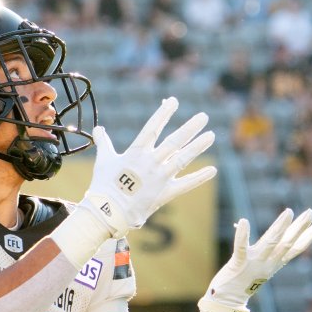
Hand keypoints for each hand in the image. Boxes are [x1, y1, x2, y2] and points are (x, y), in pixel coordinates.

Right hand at [84, 97, 215, 238]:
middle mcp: (151, 162)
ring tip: (211, 135)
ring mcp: (160, 177)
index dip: (163, 113)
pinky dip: (199, 177)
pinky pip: (186, 184)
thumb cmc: (104, 185)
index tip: (173, 100)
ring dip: (198, 146)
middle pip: (174, 141)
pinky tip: (213, 170)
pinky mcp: (165, 193)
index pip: (152, 128)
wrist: (108, 211)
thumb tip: (98, 129)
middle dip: (190, 128)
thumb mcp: (103, 160)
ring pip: (183, 159)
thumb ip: (104, 143)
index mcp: (136, 152)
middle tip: (203, 116)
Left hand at [198, 208, 311, 311]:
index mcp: (274, 264)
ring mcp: (254, 264)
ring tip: (288, 211)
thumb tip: (273, 239)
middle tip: (311, 211)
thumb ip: (266, 255)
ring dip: (280, 227)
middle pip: (288, 243)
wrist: (226, 303)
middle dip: (300, 227)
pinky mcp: (238, 264)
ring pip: (270, 243)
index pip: (296, 248)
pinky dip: (242, 235)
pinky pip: (241, 248)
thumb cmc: (240, 284)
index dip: (310, 235)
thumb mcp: (258, 267)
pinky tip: (243, 221)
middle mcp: (267, 264)